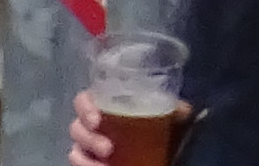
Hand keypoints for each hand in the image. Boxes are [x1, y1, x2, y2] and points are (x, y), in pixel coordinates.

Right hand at [70, 90, 188, 161]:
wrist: (163, 149)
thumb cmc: (161, 124)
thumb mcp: (169, 113)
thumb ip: (174, 107)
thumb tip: (183, 110)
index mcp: (108, 103)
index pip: (84, 99)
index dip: (85, 107)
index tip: (96, 120)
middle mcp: (94, 123)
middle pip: (77, 126)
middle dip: (88, 138)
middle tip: (108, 148)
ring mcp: (89, 143)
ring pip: (75, 148)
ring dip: (85, 158)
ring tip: (105, 163)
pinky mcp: (90, 159)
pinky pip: (79, 163)